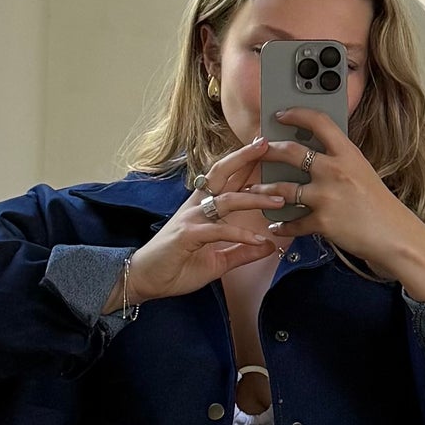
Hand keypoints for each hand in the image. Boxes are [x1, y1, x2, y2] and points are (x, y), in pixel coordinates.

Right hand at [119, 140, 294, 302]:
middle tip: (267, 144)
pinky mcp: (187, 234)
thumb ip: (241, 251)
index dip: (245, 162)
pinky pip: (219, 230)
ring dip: (255, 198)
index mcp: (202, 207)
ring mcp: (191, 218)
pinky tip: (258, 240)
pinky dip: (240, 234)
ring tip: (279, 199)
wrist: (144, 280)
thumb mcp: (217, 261)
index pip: (226, 178)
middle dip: (244, 157)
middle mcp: (196, 206)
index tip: (265, 147)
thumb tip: (268, 246)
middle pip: (222, 173)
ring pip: (227, 200)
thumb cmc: (176, 266)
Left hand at [259, 107, 424, 310]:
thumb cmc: (380, 205)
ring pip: (282, 188)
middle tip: (258, 151)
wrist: (395, 236)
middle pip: (291, 152)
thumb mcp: (363, 172)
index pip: (319, 122)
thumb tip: (314, 156)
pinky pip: (293, 223)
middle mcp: (335, 171)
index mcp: (348, 154)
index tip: (281, 115)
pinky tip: (277, 226)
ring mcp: (326, 196)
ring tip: (255, 190)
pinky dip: (282, 226)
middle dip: (268, 151)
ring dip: (264, 190)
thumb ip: (340, 161)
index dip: (296, 114)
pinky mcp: (322, 222)